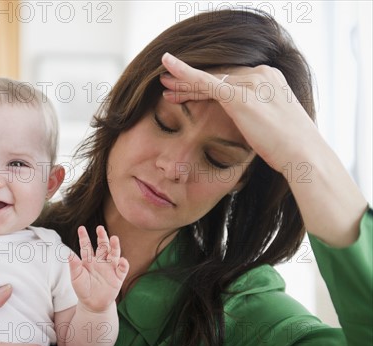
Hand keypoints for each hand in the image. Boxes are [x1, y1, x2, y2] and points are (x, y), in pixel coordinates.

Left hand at [69, 225, 128, 311]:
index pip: (86, 246)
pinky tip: (121, 260)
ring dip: (114, 246)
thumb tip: (67, 253)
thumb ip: (74, 266)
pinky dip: (123, 264)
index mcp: (89, 260)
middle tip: (100, 228)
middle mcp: (100, 261)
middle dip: (102, 237)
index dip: (84, 237)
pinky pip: (122, 269)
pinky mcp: (118, 277)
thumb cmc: (83, 289)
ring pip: (113, 254)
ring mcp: (110, 268)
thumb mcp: (76, 278)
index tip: (81, 228)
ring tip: (114, 238)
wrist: (93, 305)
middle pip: (102, 246)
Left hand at [159, 52, 319, 172]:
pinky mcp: (240, 96)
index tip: (188, 91)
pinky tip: (168, 68)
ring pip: (209, 81)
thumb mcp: (272, 124)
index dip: (207, 84)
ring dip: (184, 83)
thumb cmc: (290, 147)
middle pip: (218, 76)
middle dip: (191, 82)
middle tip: (168, 83)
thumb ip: (256, 115)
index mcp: (270, 79)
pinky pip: (206, 82)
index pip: (231, 78)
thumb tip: (247, 124)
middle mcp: (261, 75)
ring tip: (164, 85)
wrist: (304, 155)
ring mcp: (252, 83)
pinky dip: (185, 74)